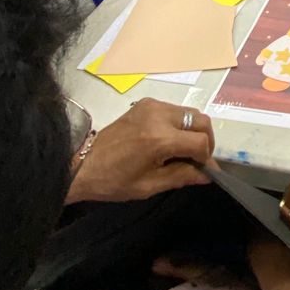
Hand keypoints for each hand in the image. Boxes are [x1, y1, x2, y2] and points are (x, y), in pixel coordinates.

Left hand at [67, 99, 214, 202]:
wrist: (82, 164)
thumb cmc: (113, 181)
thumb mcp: (149, 186)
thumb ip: (182, 176)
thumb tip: (207, 175)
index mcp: (159, 138)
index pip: (200, 142)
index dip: (207, 158)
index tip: (205, 171)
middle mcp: (158, 115)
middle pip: (201, 121)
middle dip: (206, 141)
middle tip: (198, 160)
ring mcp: (152, 105)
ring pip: (190, 113)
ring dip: (194, 131)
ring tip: (184, 152)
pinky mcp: (145, 103)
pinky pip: (174, 110)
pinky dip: (180, 124)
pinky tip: (170, 141)